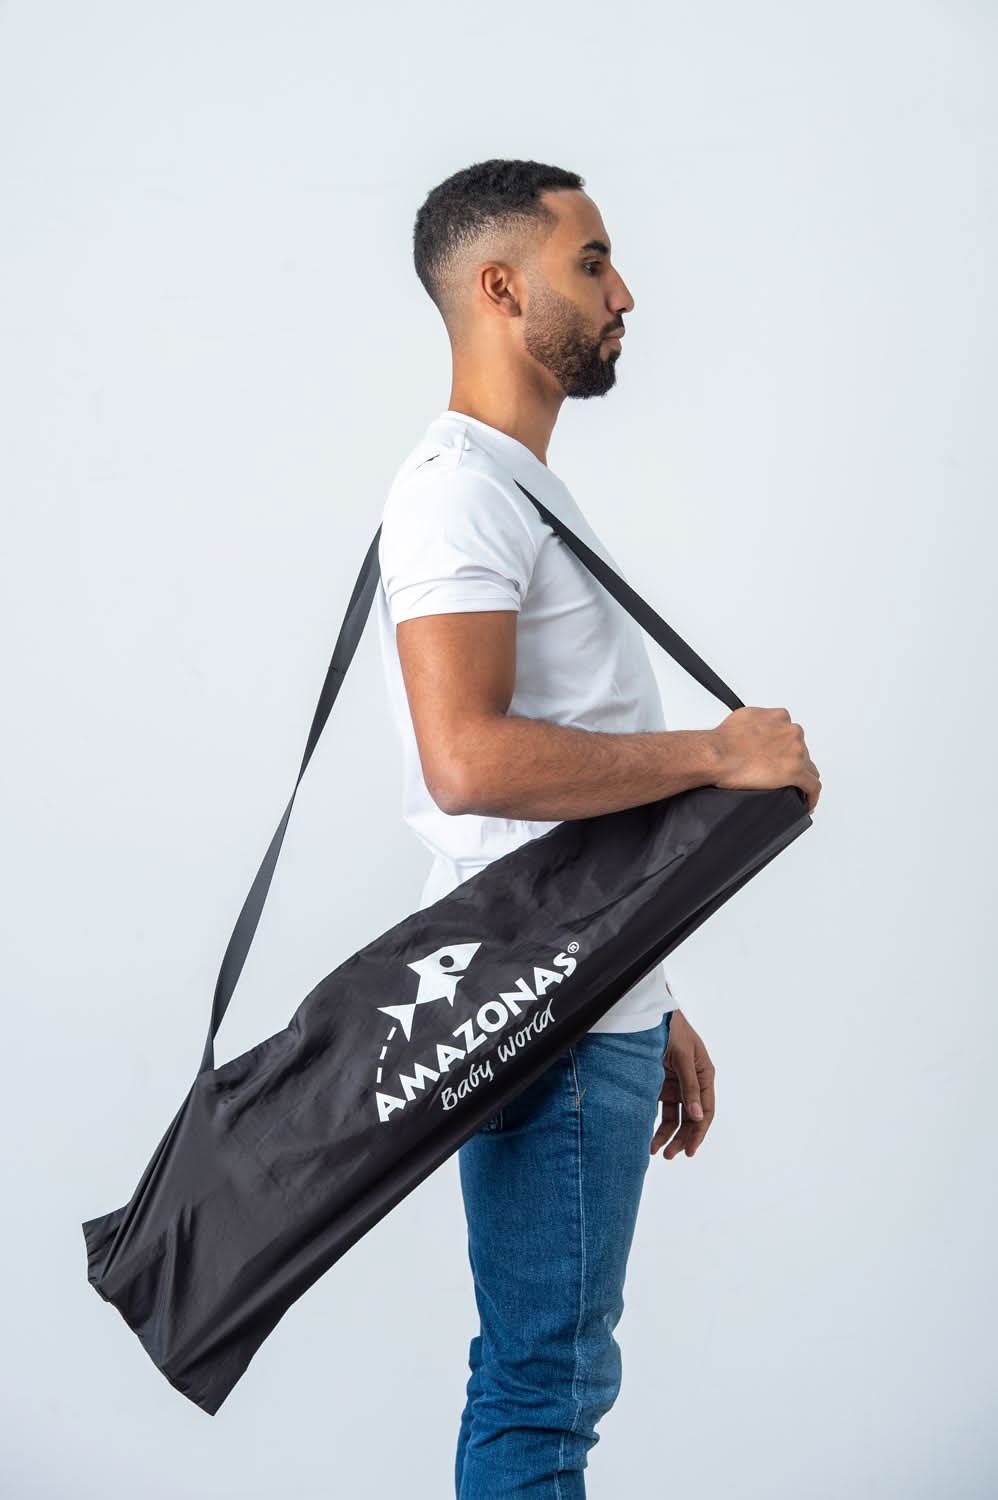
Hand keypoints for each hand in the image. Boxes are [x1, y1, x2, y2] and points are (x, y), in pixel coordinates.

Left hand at [650, 1009, 714, 1159]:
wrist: (647, 1013)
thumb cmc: (670, 1029)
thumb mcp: (683, 1056)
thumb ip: (689, 1086)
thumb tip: (698, 1116)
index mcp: (704, 1074)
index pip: (706, 1110)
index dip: (699, 1132)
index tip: (689, 1151)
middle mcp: (692, 1082)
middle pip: (691, 1117)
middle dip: (682, 1138)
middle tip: (670, 1155)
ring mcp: (675, 1084)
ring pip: (675, 1117)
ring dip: (667, 1135)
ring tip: (656, 1152)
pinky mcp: (658, 1083)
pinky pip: (660, 1109)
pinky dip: (655, 1123)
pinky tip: (648, 1137)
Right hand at [711, 706, 821, 813]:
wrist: (716, 754)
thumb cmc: (724, 739)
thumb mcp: (745, 716)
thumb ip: (760, 720)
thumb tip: (758, 728)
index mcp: (780, 717)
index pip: (792, 734)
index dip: (787, 747)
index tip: (781, 757)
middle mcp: (791, 732)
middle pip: (802, 751)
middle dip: (792, 763)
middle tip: (777, 775)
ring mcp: (796, 752)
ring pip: (809, 768)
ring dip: (802, 779)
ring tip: (794, 791)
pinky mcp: (795, 772)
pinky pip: (813, 786)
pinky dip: (811, 796)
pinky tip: (807, 803)